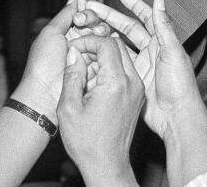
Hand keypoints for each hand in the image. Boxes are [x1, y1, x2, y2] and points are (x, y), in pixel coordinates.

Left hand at [12, 0, 98, 117]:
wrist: (45, 94)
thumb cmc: (43, 64)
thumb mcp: (51, 32)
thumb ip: (66, 14)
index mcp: (66, 31)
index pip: (81, 10)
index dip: (88, 1)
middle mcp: (79, 41)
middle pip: (95, 20)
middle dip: (93, 16)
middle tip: (84, 21)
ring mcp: (89, 54)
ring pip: (103, 34)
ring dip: (101, 29)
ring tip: (95, 32)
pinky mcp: (98, 67)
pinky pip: (108, 50)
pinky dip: (108, 43)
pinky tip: (106, 41)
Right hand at [57, 36, 141, 185]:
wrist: (107, 164)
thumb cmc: (87, 142)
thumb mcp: (69, 107)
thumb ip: (72, 75)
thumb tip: (74, 53)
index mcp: (116, 83)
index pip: (107, 43)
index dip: (87, 41)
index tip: (74, 49)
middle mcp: (132, 82)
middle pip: (117, 46)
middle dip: (96, 47)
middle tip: (78, 57)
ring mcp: (137, 89)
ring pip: (123, 57)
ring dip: (103, 58)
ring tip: (84, 73)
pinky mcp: (137, 96)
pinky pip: (126, 71)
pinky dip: (110, 70)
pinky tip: (94, 84)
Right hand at [81, 0, 204, 138]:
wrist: (176, 117)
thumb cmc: (180, 85)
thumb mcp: (173, 52)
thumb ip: (164, 26)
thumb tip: (160, 0)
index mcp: (163, 41)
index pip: (147, 17)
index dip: (134, 4)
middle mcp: (152, 51)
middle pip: (129, 28)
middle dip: (112, 17)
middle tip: (93, 9)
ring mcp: (142, 65)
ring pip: (121, 44)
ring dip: (106, 34)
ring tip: (89, 26)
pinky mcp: (134, 79)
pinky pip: (117, 63)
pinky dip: (107, 55)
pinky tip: (94, 49)